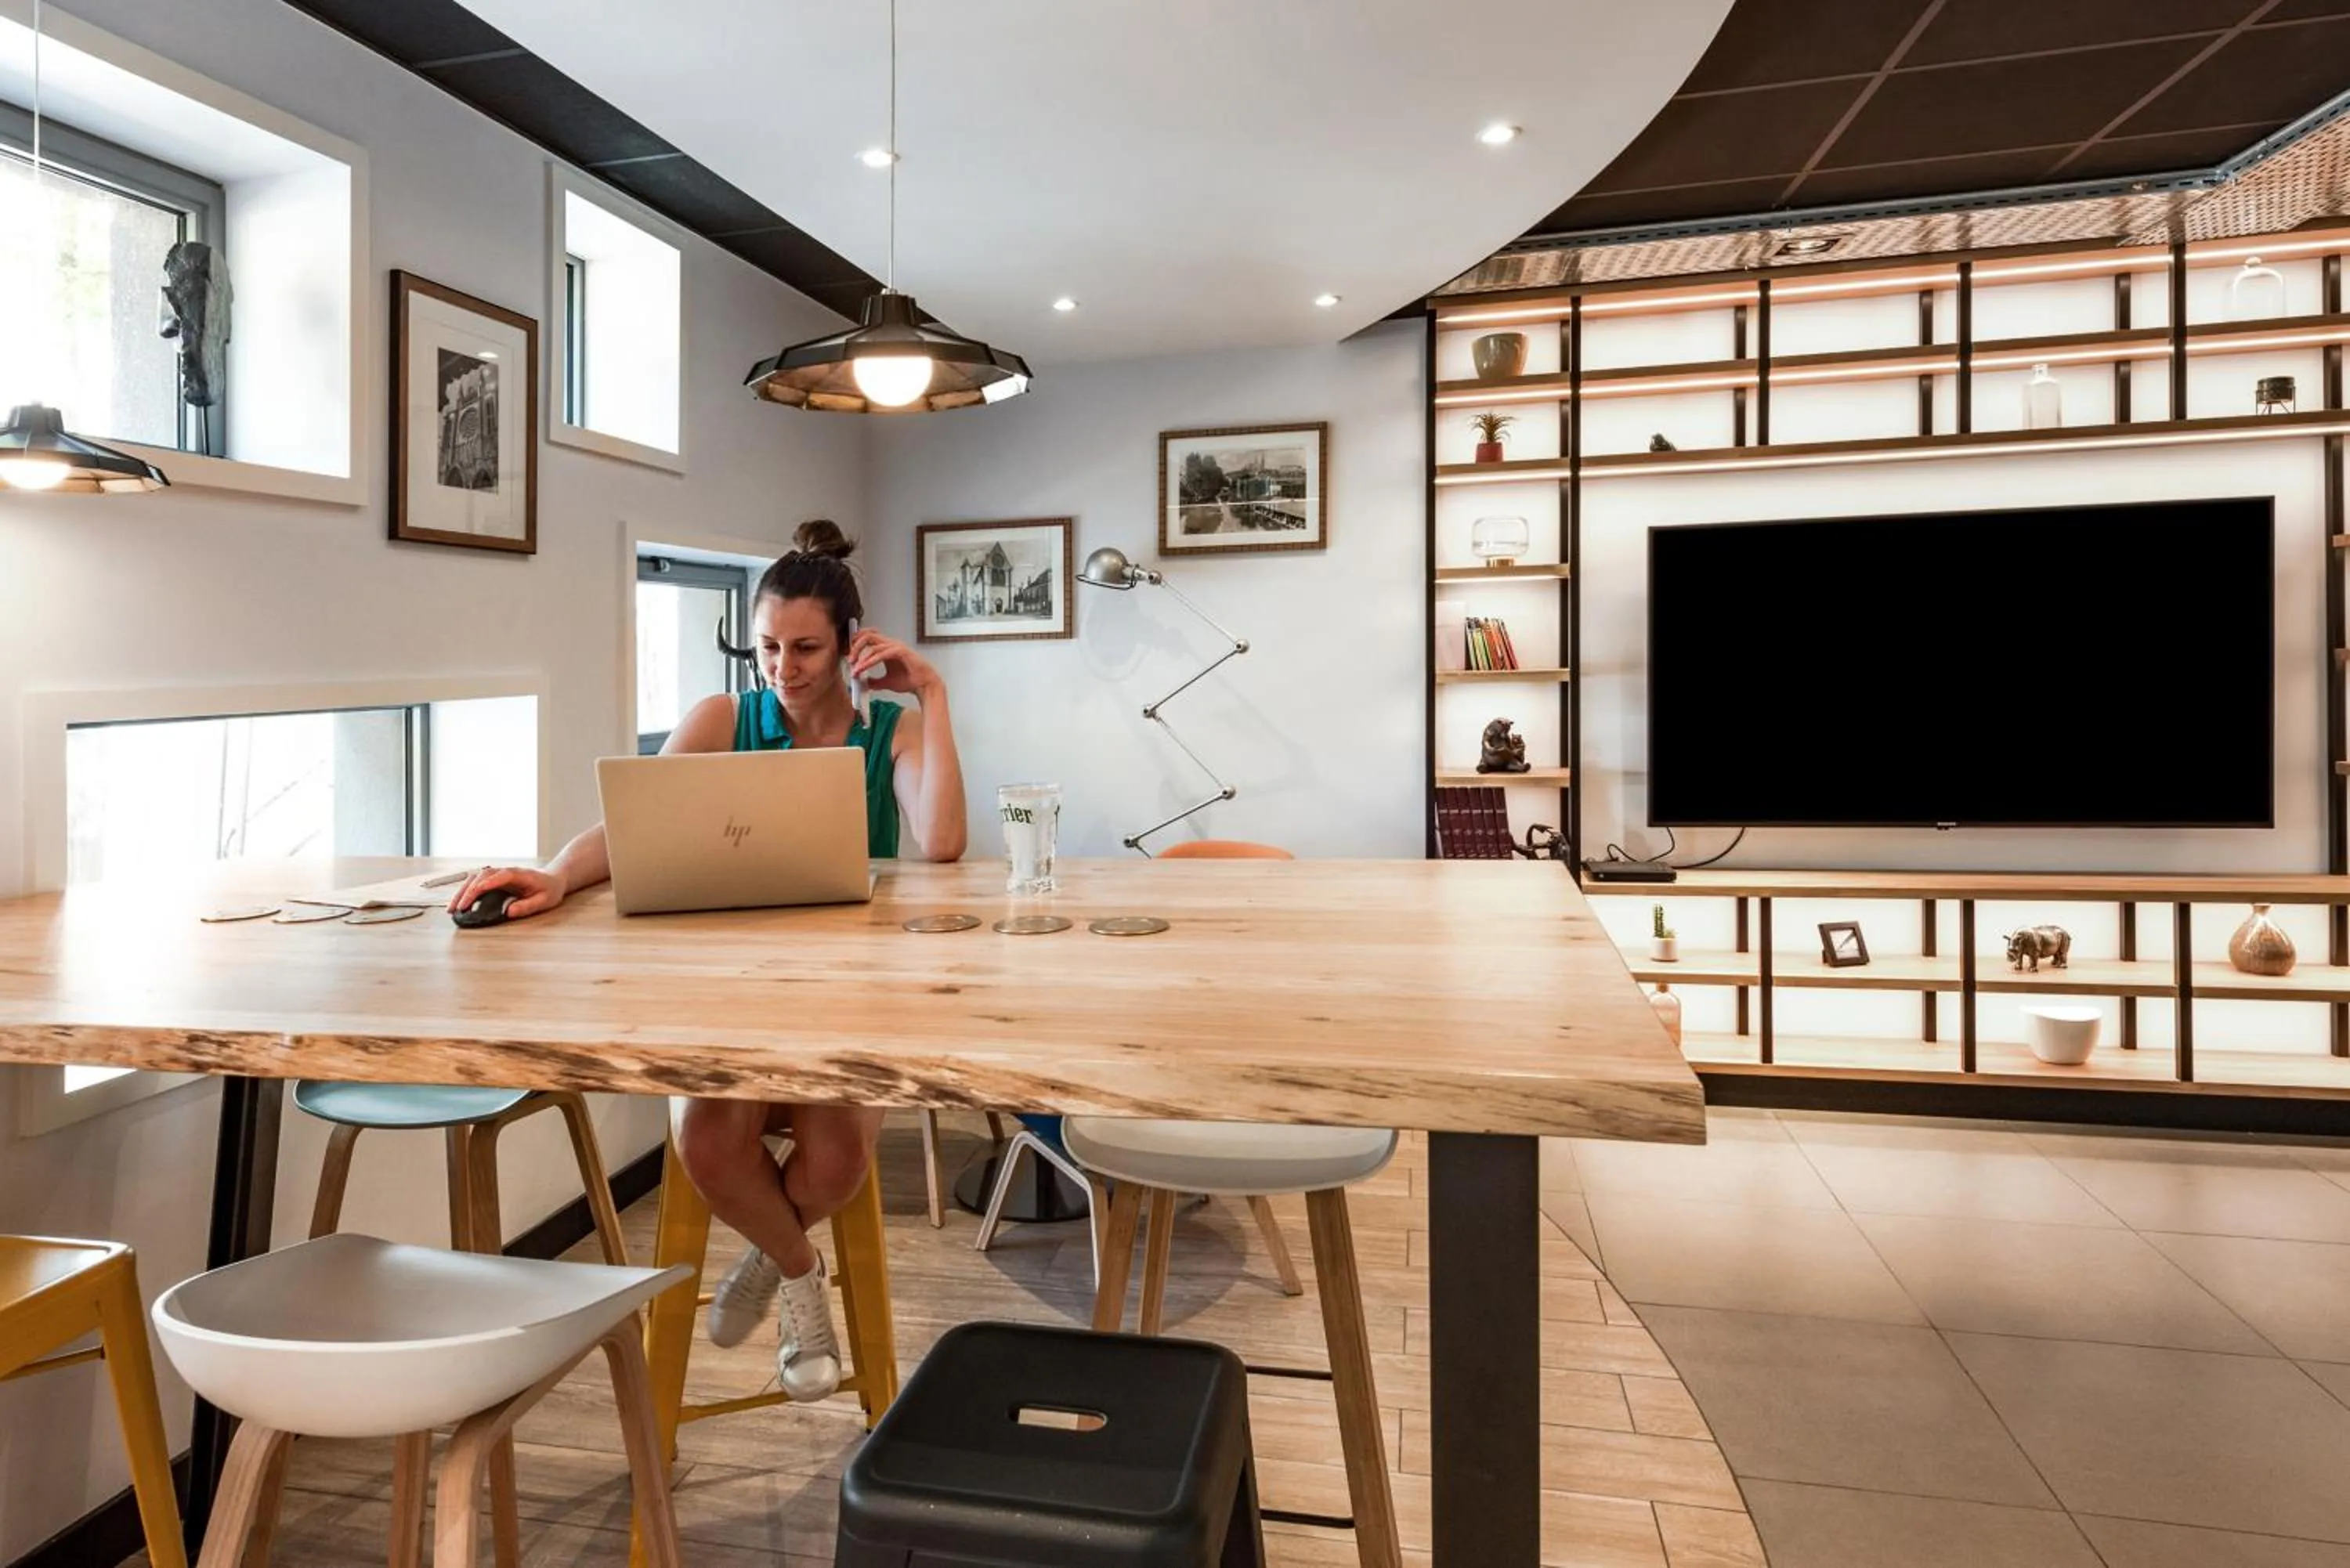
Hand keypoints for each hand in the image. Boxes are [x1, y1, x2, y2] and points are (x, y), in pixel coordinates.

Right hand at [446, 864, 566, 920]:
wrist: (553, 879)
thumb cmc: (549, 889)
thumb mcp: (545, 900)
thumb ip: (528, 906)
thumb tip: (509, 912)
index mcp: (517, 874)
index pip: (495, 877)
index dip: (481, 887)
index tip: (470, 898)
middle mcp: (505, 871)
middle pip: (480, 877)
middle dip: (466, 892)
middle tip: (457, 908)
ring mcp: (499, 874)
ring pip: (475, 878)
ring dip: (462, 891)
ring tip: (452, 908)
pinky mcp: (495, 879)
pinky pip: (477, 882)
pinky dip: (466, 891)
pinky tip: (459, 903)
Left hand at [848, 628, 940, 698]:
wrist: (924, 686)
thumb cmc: (909, 681)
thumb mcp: (886, 682)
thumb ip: (874, 681)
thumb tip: (862, 683)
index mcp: (887, 648)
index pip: (868, 637)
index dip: (856, 642)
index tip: (848, 654)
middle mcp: (891, 644)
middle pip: (867, 635)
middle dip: (855, 646)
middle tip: (849, 659)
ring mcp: (896, 647)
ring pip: (872, 643)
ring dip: (860, 656)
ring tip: (855, 669)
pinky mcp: (901, 652)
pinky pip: (881, 653)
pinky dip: (870, 661)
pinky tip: (863, 669)